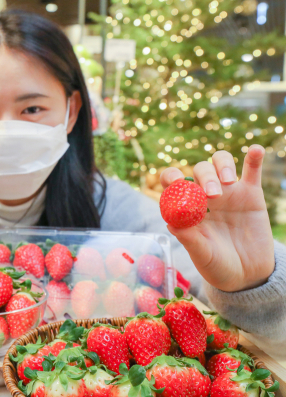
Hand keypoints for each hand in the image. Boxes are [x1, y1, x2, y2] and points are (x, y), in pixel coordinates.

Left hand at [160, 145, 274, 292]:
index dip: (170, 177)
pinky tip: (255, 150)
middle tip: (212, 194)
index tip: (175, 182)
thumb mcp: (202, 255)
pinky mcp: (251, 194)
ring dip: (222, 165)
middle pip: (199, 170)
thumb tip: (170, 223)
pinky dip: (254, 158)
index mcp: (186, 207)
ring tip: (228, 183)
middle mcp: (205, 195)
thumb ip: (189, 239)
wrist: (248, 275)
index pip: (173, 184)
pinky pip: (252, 171)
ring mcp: (228, 192)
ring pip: (220, 163)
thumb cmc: (217, 265)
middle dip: (203, 177)